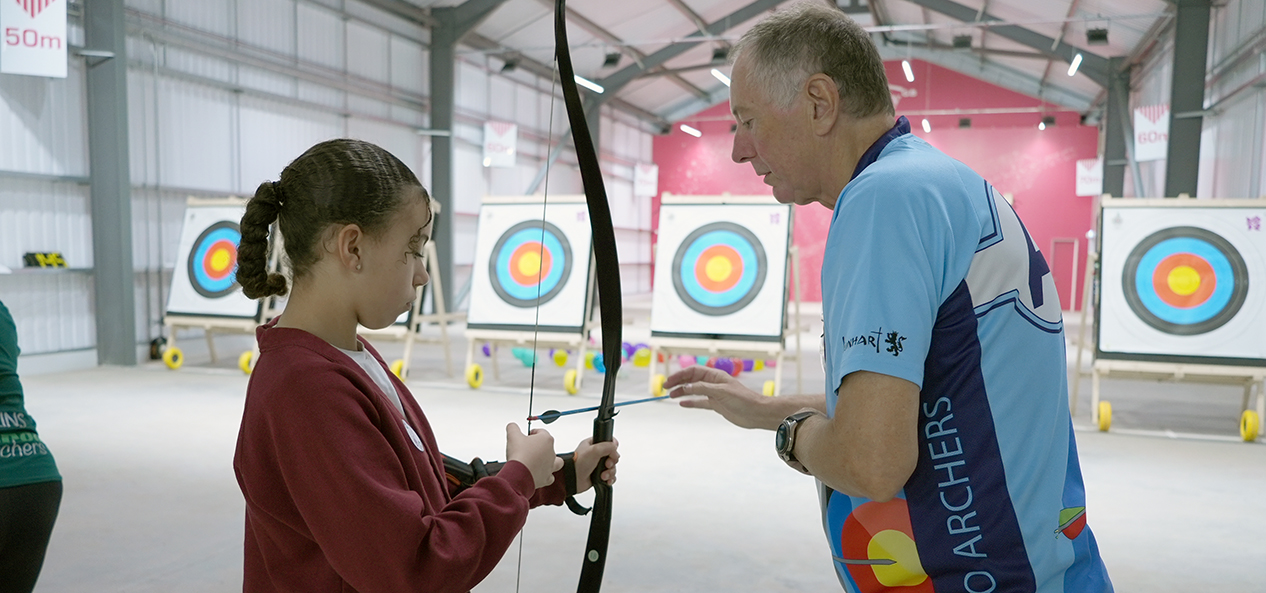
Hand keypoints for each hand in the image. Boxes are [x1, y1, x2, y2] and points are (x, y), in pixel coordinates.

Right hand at [506, 423, 563, 488]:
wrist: (519, 475)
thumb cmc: (519, 455)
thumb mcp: (513, 435)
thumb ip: (513, 427)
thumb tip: (512, 426)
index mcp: (546, 439)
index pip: (541, 432)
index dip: (532, 433)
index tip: (526, 436)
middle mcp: (551, 452)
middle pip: (549, 446)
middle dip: (540, 446)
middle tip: (529, 448)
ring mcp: (550, 466)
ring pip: (556, 462)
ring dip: (549, 461)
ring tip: (539, 461)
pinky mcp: (547, 478)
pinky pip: (550, 476)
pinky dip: (545, 475)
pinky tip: (537, 474)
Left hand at [571, 437, 618, 492]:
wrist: (572, 479)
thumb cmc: (577, 464)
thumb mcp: (594, 450)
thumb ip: (608, 446)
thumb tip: (615, 449)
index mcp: (593, 444)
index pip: (609, 442)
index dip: (613, 447)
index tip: (612, 452)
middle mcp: (596, 454)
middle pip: (613, 456)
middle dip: (612, 462)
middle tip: (606, 464)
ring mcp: (598, 465)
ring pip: (612, 467)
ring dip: (610, 472)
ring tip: (603, 475)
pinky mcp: (599, 474)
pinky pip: (610, 476)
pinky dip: (610, 478)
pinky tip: (605, 479)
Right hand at [663, 365, 778, 429]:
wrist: (756, 413)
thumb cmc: (743, 399)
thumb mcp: (721, 392)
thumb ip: (703, 389)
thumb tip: (686, 387)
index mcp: (715, 376)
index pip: (693, 372)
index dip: (680, 375)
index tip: (669, 381)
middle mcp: (714, 384)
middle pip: (691, 380)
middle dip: (678, 383)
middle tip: (665, 388)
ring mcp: (714, 395)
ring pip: (694, 391)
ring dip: (682, 392)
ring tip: (671, 396)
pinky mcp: (716, 405)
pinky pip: (700, 402)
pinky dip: (691, 402)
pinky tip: (682, 404)